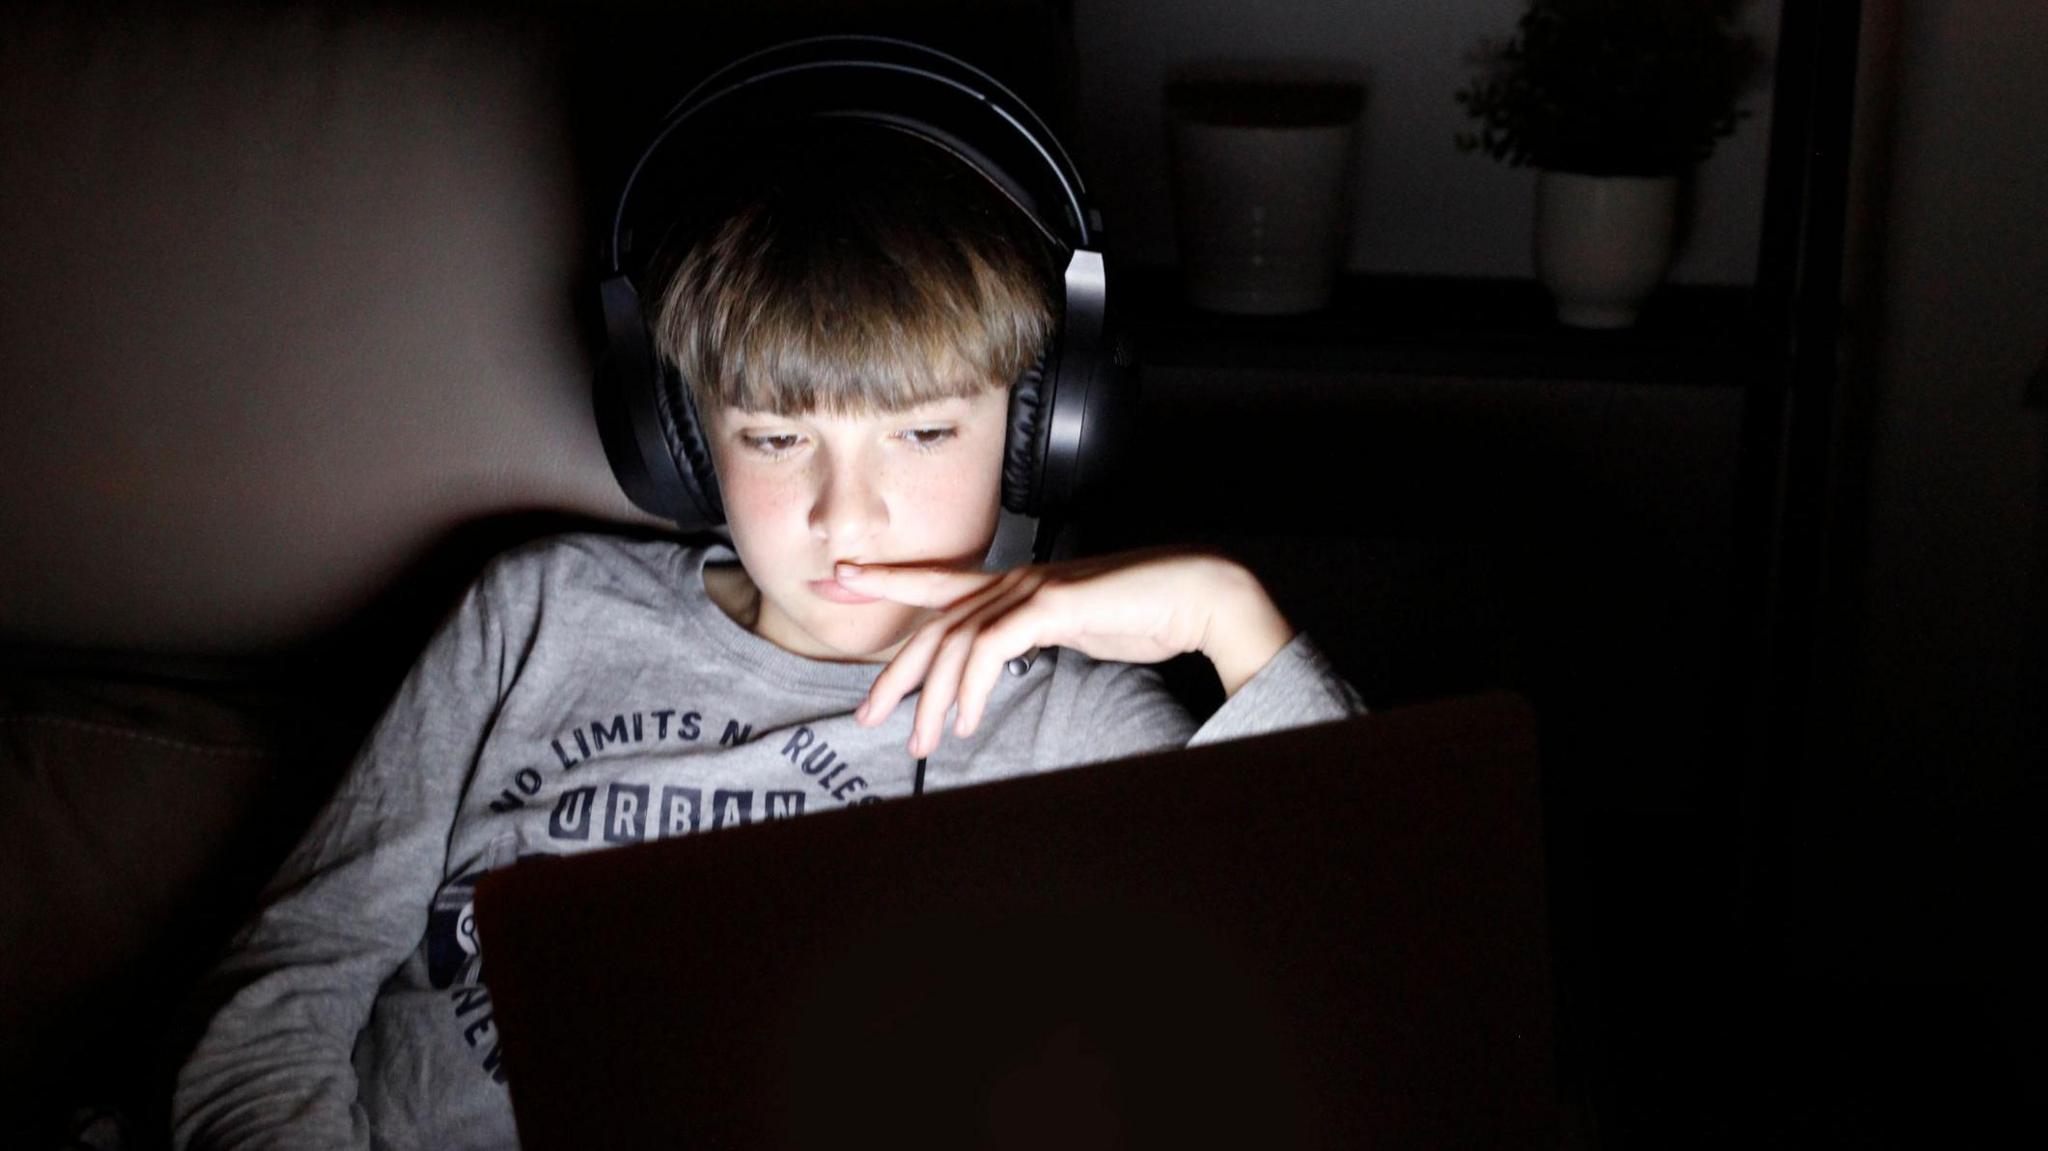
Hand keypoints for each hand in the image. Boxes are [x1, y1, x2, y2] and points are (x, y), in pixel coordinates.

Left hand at [840, 547, 1294, 758]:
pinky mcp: (1052, 603)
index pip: (939, 581)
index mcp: (1018, 584)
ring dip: (934, 698)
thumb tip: (1005, 668)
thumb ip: (1036, 640)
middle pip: (935, 626)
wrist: (1196, 594)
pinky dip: (971, 687)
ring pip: (956, 643)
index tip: (844, 577)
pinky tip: (967, 719)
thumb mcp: (1075, 630)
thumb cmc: (1144, 613)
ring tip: (924, 740)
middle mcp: (1016, 580)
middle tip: (867, 714)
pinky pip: (992, 648)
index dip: (889, 578)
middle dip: (895, 672)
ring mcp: (1032, 588)